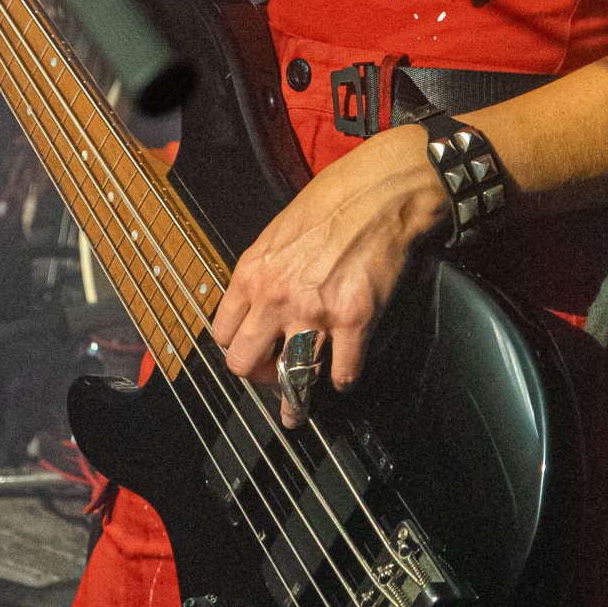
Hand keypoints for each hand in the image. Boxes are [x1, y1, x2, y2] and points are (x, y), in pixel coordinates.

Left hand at [210, 126, 449, 424]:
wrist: (382, 192)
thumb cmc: (334, 202)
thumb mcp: (279, 232)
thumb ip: (265, 272)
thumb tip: (260, 303)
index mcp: (252, 273)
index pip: (224, 334)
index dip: (237, 348)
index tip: (251, 353)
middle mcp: (276, 297)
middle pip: (246, 364)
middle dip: (259, 378)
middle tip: (273, 382)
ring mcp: (315, 312)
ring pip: (293, 379)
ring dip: (296, 402)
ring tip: (297, 414)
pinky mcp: (354, 320)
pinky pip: (342, 372)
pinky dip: (344, 379)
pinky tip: (344, 375)